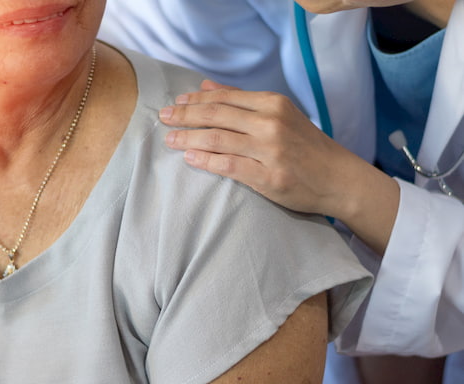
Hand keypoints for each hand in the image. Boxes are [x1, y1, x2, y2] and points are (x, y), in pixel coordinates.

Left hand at [159, 80, 399, 253]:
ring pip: (217, 139)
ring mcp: (270, 150)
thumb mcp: (280, 115)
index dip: (195, 99)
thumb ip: (242, 101)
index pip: (225, 98)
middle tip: (164, 118)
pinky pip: (228, 166)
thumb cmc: (307, 147)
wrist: (339, 178)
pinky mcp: (268, 176)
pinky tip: (190, 158)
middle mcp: (270, 123)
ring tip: (170, 140)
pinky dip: (206, 161)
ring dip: (188, 138)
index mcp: (273, 104)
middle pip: (216, 115)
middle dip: (185, 115)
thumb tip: (206, 86)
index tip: (176, 102)